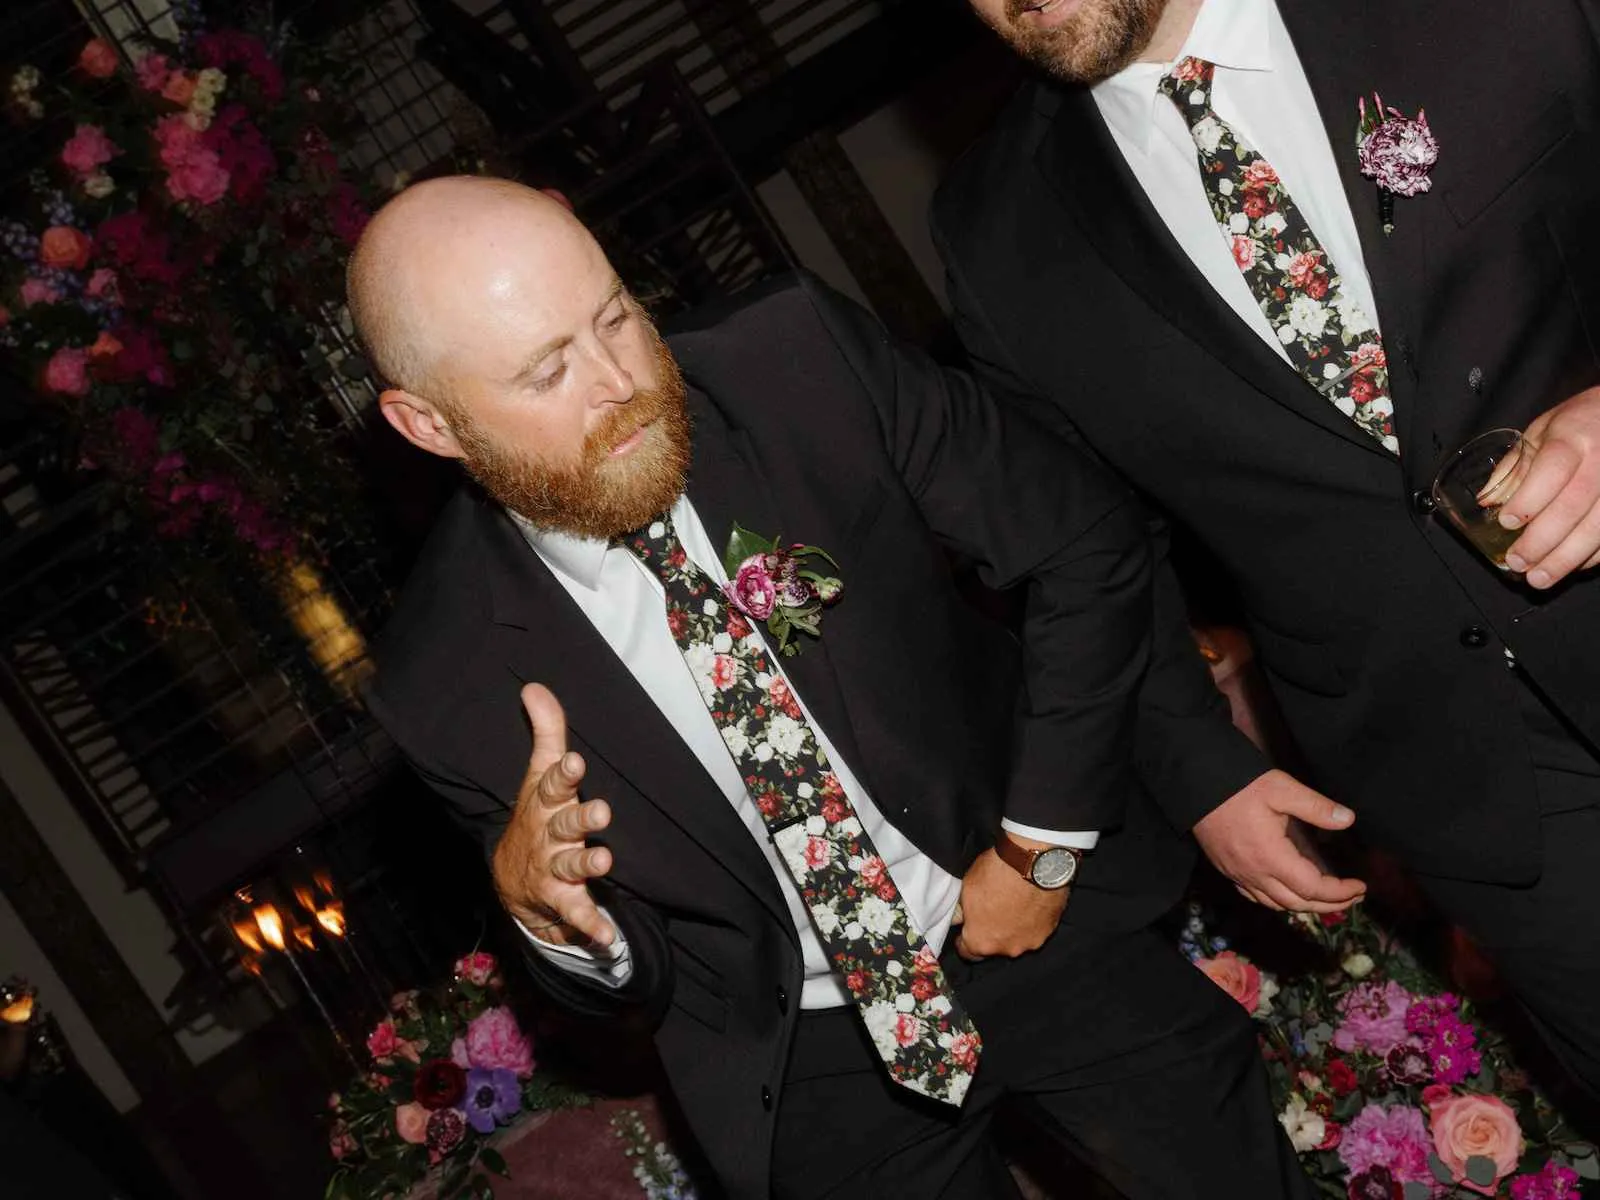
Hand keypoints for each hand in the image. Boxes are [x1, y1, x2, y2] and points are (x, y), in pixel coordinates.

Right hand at [490, 683, 615, 946]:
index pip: (552, 784)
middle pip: (563, 825)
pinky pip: (577, 914)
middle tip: (601, 811)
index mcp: (544, 803)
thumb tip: (534, 685)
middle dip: (581, 819)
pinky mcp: (563, 901)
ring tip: (604, 862)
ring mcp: (552, 869)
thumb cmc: (537, 815)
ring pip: (570, 867)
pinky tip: (608, 936)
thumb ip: (547, 732)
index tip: (577, 762)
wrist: (511, 880)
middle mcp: (547, 835)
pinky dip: (590, 927)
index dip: (564, 774)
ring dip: (586, 865)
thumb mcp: (540, 774)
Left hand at [952, 838, 1070, 959]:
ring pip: (1018, 939)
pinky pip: (1036, 929)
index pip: (967, 952)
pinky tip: (1030, 902)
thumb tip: (960, 918)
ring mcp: (1031, 941)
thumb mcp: (966, 889)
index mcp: (981, 942)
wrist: (1032, 861)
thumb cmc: (996, 874)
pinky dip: (1032, 920)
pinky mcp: (1049, 930)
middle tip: (993, 910)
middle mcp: (1007, 949)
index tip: (969, 928)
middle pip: (995, 946)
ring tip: (1015, 904)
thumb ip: (962, 911)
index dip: (965, 939)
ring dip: (1014, 927)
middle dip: (992, 932)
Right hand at [1192, 769, 1365, 912]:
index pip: (1313, 889)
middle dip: (1329, 904)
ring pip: (1276, 905)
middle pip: (1297, 904)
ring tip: (1327, 898)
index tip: (1360, 886)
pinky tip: (1287, 892)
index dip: (1340, 892)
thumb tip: (1349, 819)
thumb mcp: (1281, 789)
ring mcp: (1238, 875)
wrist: (1194, 785)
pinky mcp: (1227, 870)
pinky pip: (1256, 897)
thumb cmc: (1239, 786)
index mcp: (1271, 857)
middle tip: (1352, 896)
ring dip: (1305, 906)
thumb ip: (1316, 807)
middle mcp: (1254, 873)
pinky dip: (1278, 902)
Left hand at [1498, 387, 1599, 587]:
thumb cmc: (1581, 422)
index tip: (1508, 523)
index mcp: (1574, 437)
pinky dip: (1595, 555)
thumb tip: (1486, 502)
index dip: (1530, 499)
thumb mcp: (1543, 430)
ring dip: (1567, 558)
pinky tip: (1573, 567)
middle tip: (1518, 563)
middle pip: (1574, 505)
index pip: (1553, 470)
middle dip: (1543, 540)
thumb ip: (1515, 466)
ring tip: (1540, 578)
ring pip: (1598, 527)